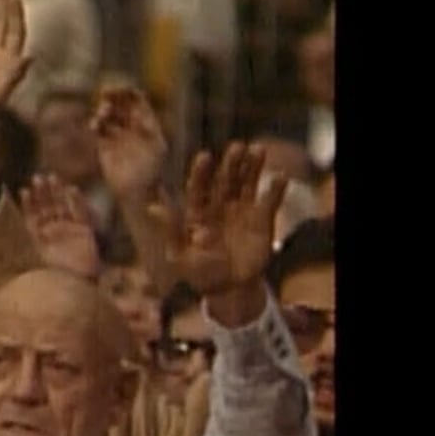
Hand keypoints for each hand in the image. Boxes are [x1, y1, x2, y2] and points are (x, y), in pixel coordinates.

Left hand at [20, 174, 101, 279]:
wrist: (71, 290)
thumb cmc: (47, 277)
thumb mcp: (26, 257)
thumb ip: (17, 242)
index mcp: (38, 237)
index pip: (32, 215)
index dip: (29, 203)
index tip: (24, 190)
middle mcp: (53, 232)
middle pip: (48, 207)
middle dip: (43, 192)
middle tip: (38, 177)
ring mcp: (69, 231)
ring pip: (63, 206)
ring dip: (58, 192)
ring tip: (52, 177)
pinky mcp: (85, 233)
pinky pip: (81, 214)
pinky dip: (77, 202)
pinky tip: (72, 190)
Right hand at [92, 86, 168, 199]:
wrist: (138, 193)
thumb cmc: (152, 173)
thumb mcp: (157, 149)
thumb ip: (149, 131)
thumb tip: (139, 117)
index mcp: (148, 124)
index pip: (137, 100)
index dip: (127, 92)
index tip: (117, 89)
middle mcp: (133, 127)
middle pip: (121, 103)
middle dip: (112, 96)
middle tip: (105, 93)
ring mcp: (119, 136)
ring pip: (108, 115)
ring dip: (104, 110)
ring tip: (102, 116)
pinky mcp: (106, 146)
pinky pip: (99, 129)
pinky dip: (96, 124)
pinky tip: (95, 126)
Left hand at [150, 143, 286, 297]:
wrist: (230, 289)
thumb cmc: (199, 273)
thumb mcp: (180, 255)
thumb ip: (170, 230)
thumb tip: (152, 207)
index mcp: (197, 211)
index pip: (198, 187)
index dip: (200, 172)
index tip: (204, 157)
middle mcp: (219, 205)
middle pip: (225, 179)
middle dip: (230, 163)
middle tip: (237, 147)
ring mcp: (242, 209)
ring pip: (247, 183)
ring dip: (253, 166)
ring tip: (258, 150)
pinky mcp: (263, 219)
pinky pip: (270, 201)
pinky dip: (276, 190)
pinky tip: (281, 177)